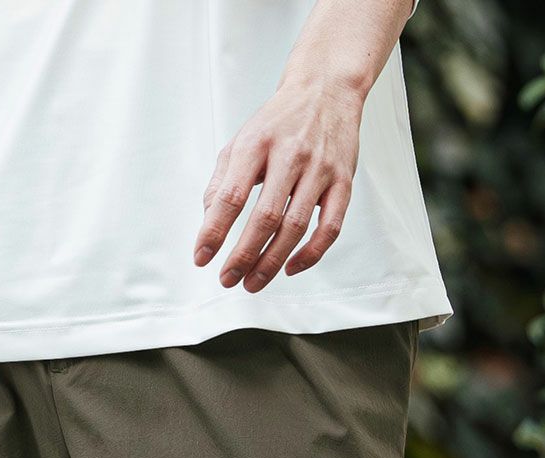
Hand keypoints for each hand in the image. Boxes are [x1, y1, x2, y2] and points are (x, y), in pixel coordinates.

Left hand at [194, 74, 363, 291]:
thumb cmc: (279, 122)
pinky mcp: (343, 182)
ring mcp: (319, 169)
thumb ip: (222, 181)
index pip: (231, 196)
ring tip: (251, 282)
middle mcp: (290, 155)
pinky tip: (290, 268)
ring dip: (271, 262)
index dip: (214, 232)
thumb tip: (209, 221)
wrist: (327, 89)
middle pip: (265, 217)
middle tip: (227, 279)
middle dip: (243, 255)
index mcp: (257, 144)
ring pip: (295, 227)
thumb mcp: (241, 141)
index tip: (201, 258)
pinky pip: (330, 227)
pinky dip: (310, 254)